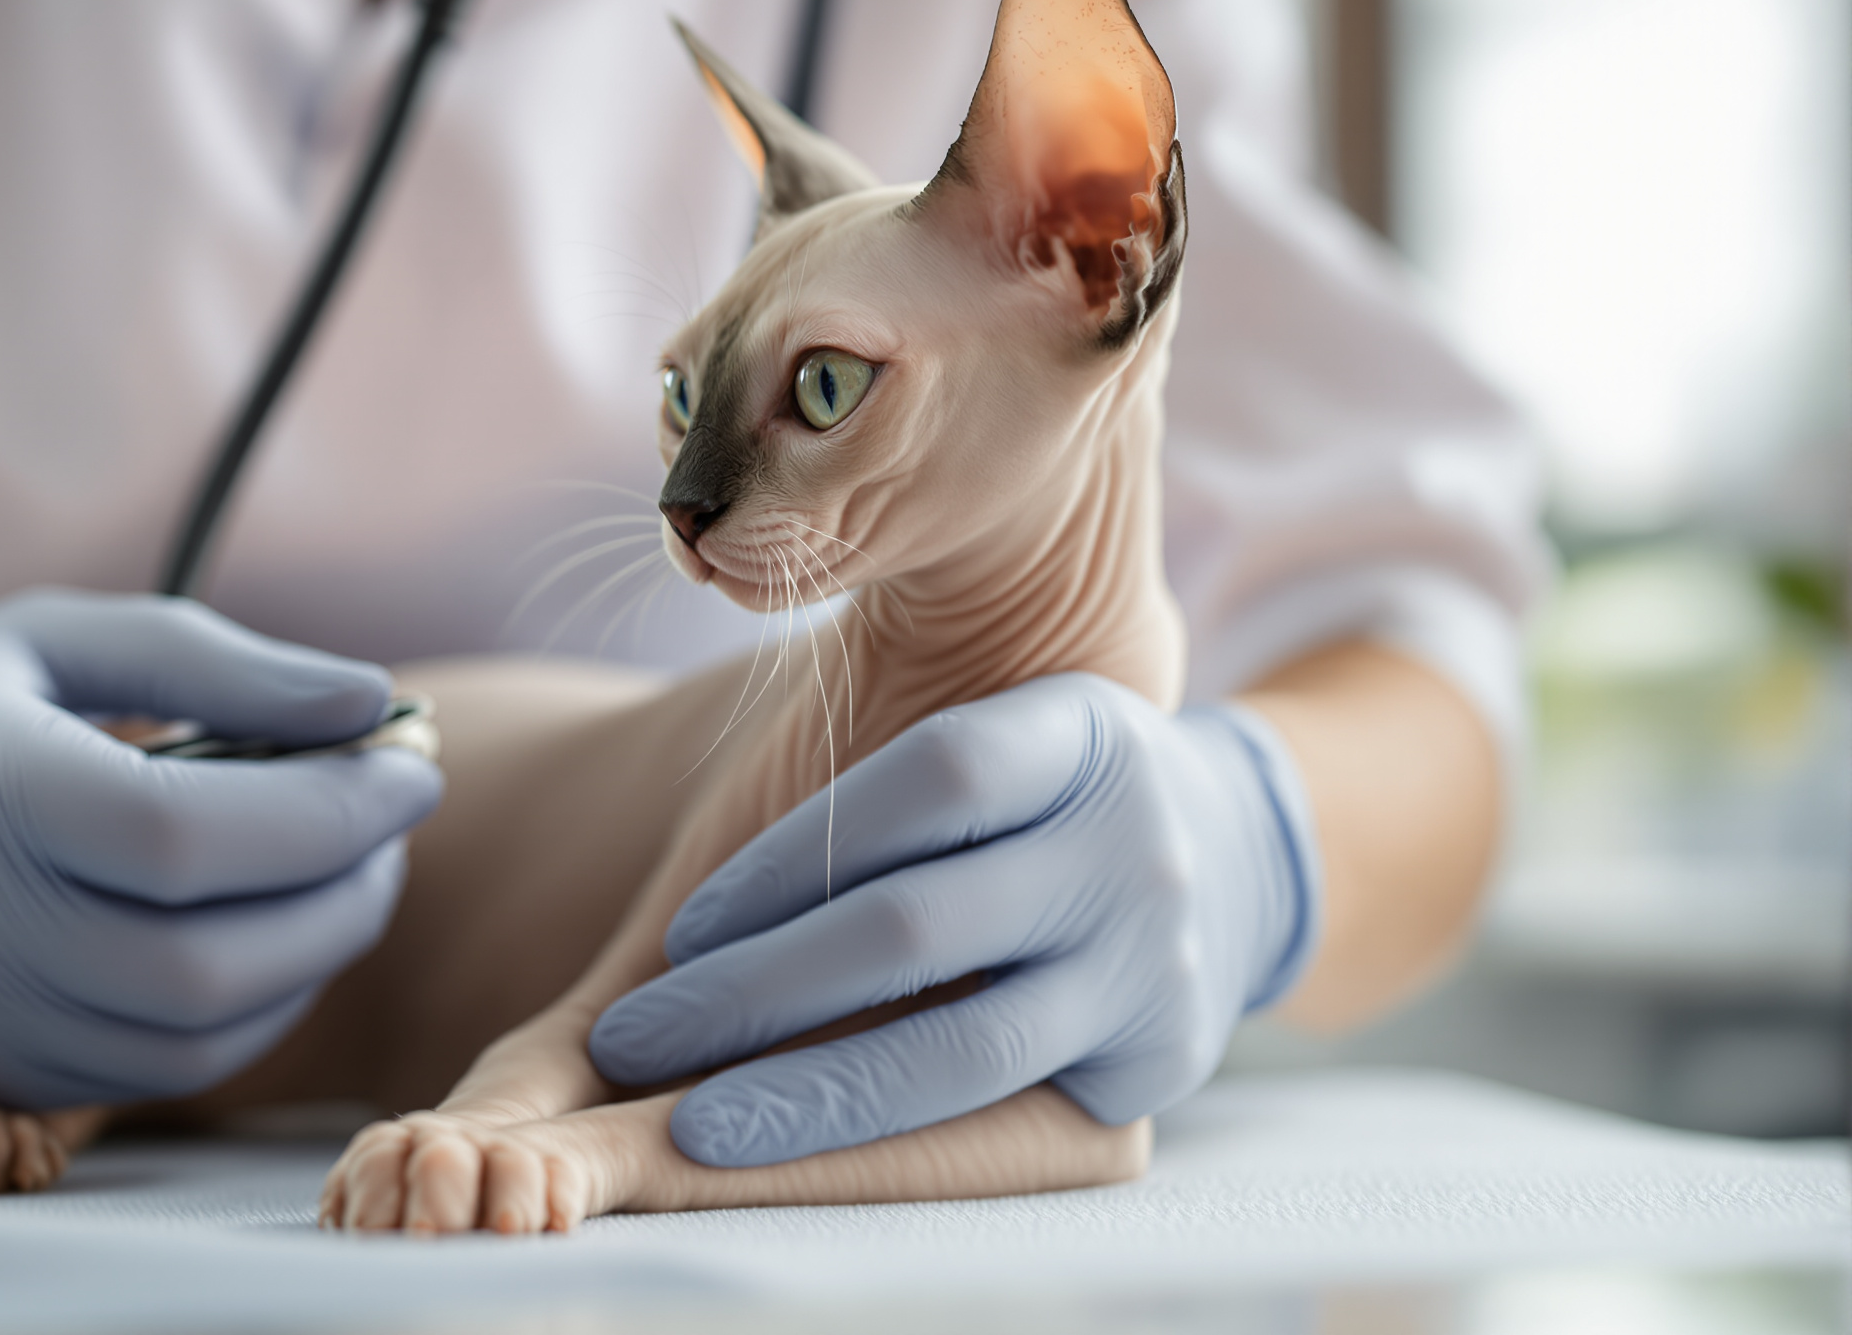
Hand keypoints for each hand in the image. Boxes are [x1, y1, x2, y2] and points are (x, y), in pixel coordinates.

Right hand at [0, 589, 442, 1107]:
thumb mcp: (54, 642)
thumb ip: (215, 663)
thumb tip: (368, 706)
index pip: (183, 833)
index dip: (328, 806)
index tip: (409, 759)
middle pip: (206, 954)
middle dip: (346, 887)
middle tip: (393, 817)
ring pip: (199, 1031)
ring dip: (317, 952)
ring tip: (351, 869)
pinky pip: (167, 1070)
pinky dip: (254, 1006)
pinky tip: (276, 932)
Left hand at [587, 672, 1318, 1166]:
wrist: (1234, 852)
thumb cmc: (1039, 792)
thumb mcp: (1000, 728)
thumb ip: (881, 772)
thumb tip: (687, 879)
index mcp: (1079, 734)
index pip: (928, 782)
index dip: (791, 855)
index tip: (683, 929)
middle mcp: (1131, 844)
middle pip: (917, 927)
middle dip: (755, 993)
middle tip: (634, 1040)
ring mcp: (1154, 958)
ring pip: (963, 1046)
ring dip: (810, 1094)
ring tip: (691, 1128)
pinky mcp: (1161, 1059)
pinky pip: (1006, 1111)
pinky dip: (890, 1133)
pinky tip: (799, 1140)